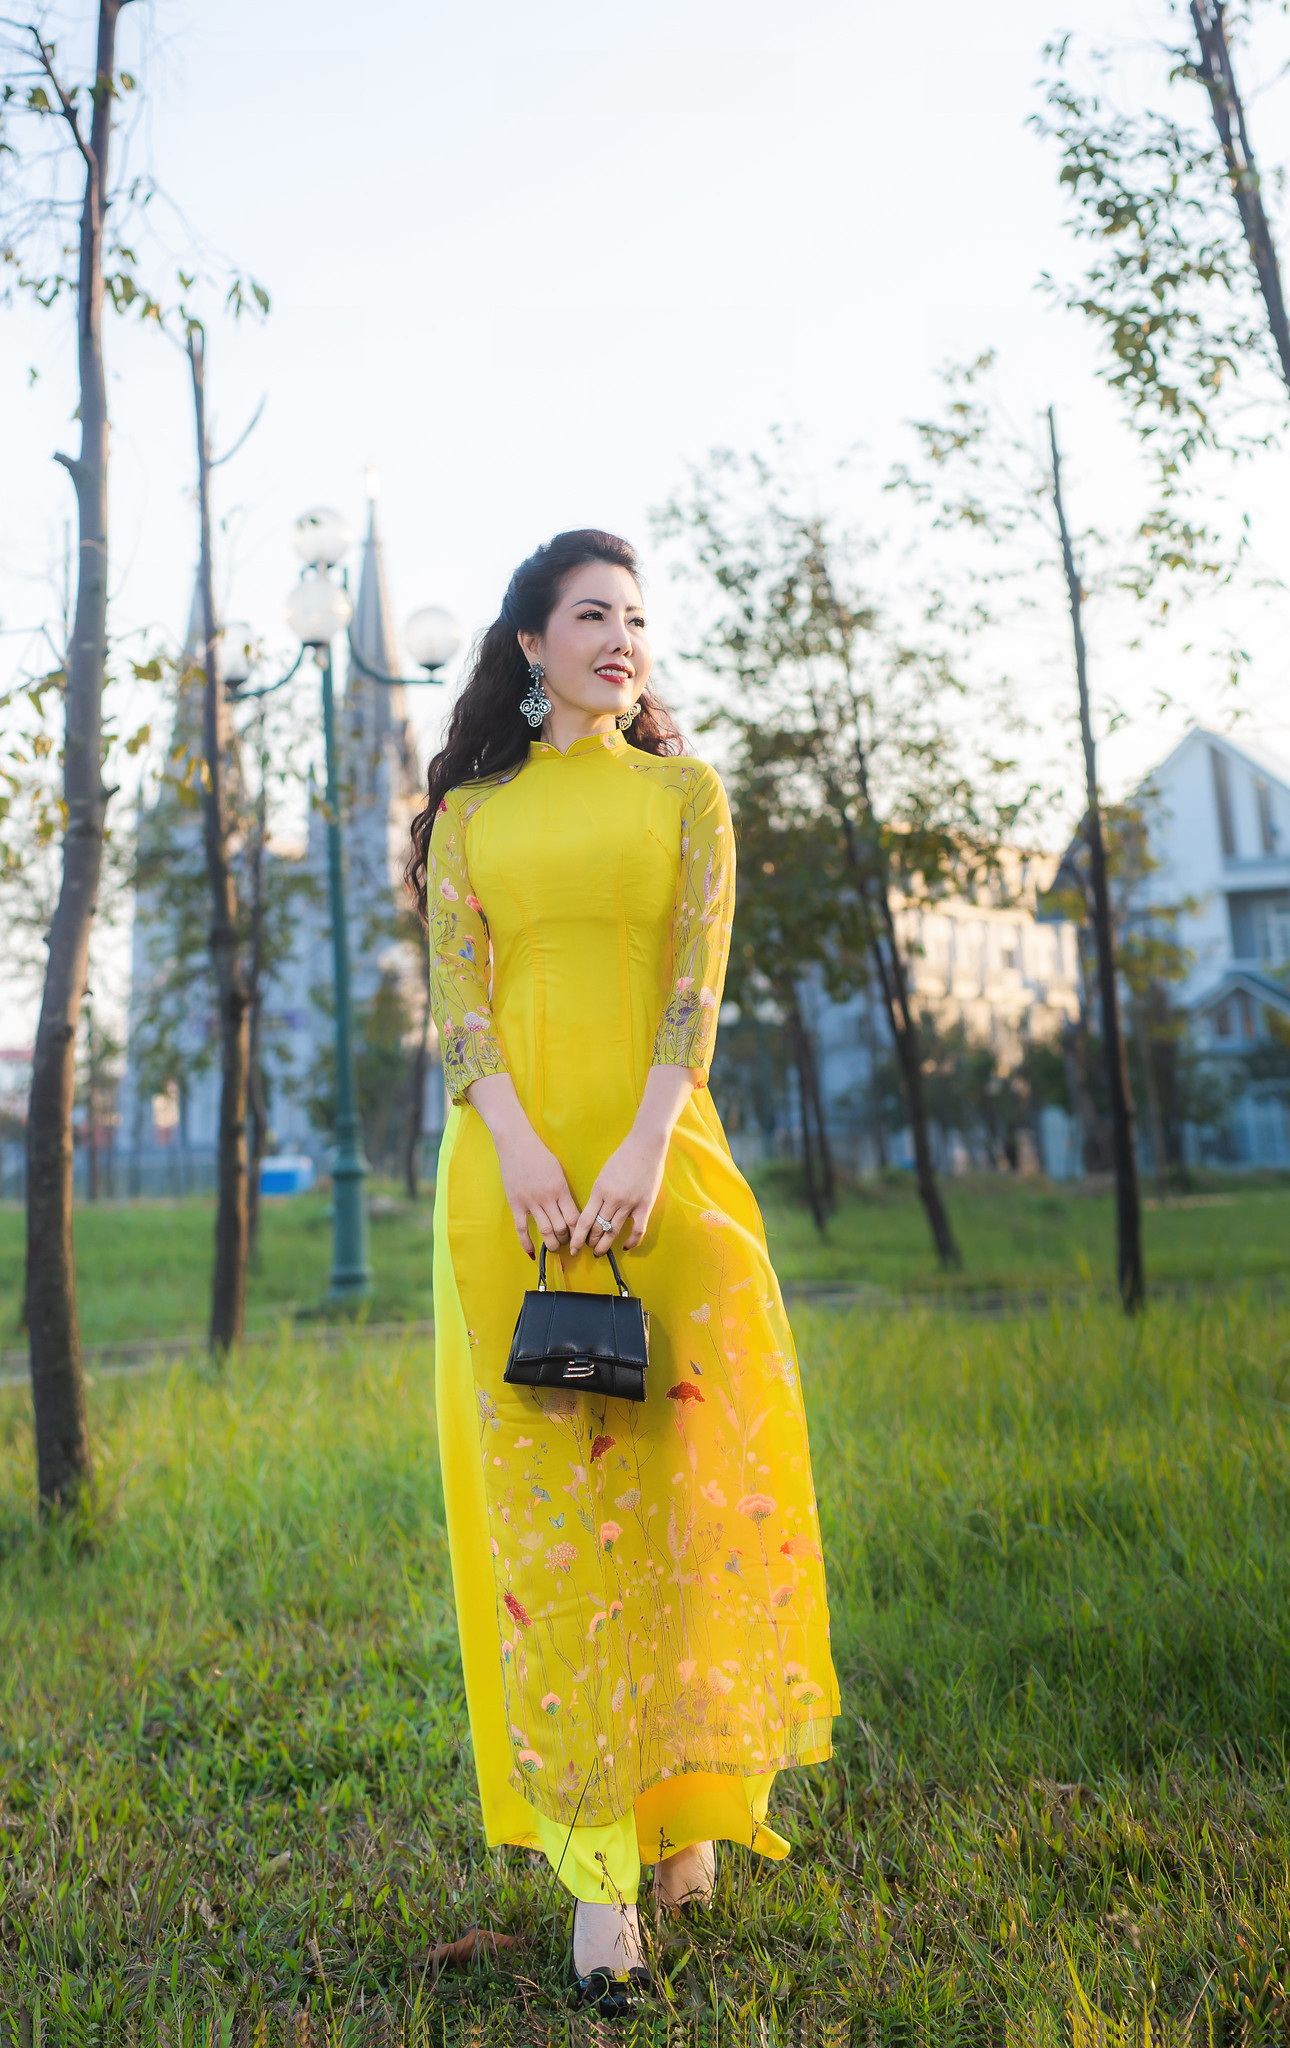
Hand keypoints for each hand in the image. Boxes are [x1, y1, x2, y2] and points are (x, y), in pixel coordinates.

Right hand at [465, 1073, 580, 1257]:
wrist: (516, 1144)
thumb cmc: (540, 1155)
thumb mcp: (558, 1171)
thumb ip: (564, 1191)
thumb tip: (570, 1210)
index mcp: (561, 1190)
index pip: (575, 1218)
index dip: (579, 1231)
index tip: (581, 1236)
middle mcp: (548, 1199)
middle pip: (562, 1228)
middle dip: (567, 1239)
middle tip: (568, 1243)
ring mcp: (531, 1203)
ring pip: (545, 1231)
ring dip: (552, 1243)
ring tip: (555, 1247)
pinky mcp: (516, 1205)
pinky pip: (522, 1229)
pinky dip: (527, 1243)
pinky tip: (533, 1253)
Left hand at [568, 1124, 668, 1256]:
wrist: (645, 1147)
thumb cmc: (623, 1158)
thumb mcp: (603, 1175)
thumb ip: (599, 1194)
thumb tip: (593, 1213)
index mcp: (599, 1191)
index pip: (584, 1221)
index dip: (578, 1238)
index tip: (574, 1248)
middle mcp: (612, 1200)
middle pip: (597, 1229)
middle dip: (590, 1242)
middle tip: (588, 1248)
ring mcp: (629, 1204)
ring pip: (613, 1232)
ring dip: (605, 1245)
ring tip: (600, 1251)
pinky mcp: (645, 1205)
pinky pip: (637, 1230)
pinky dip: (631, 1241)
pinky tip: (625, 1247)